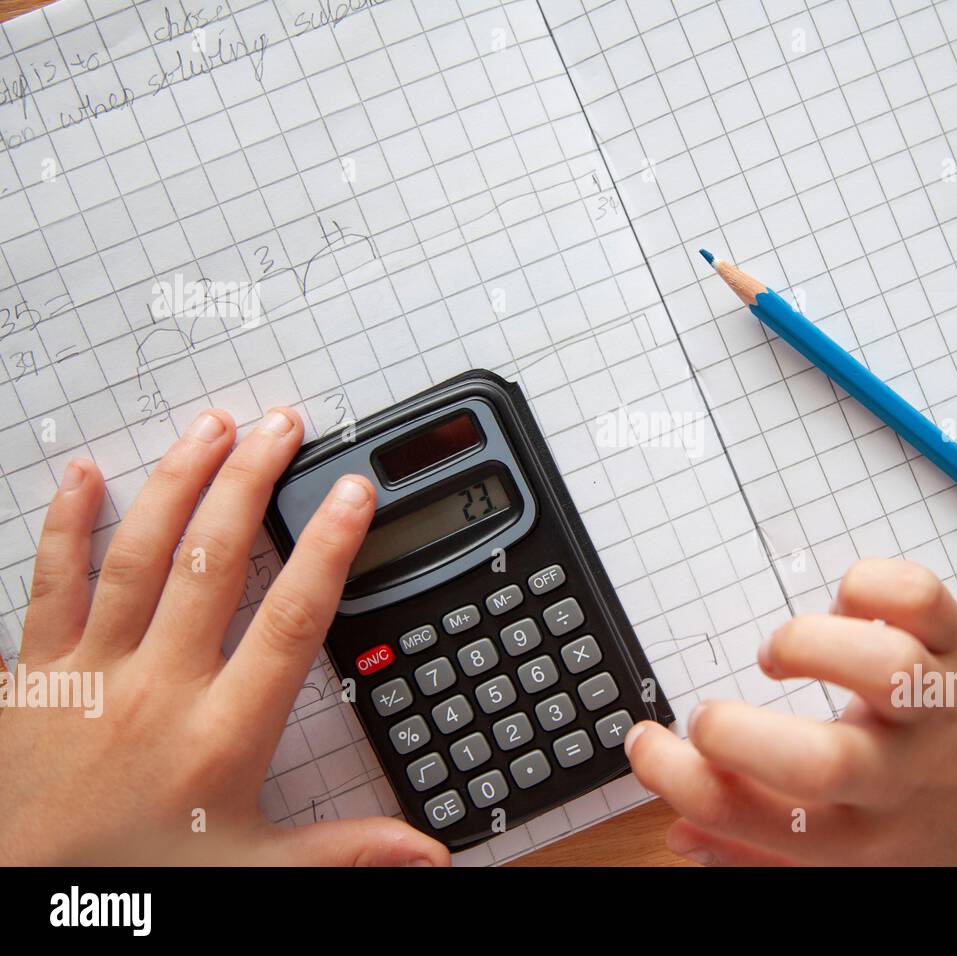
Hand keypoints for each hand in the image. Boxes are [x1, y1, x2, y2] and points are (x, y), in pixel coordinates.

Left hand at [0, 408, 449, 865]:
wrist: (30, 898)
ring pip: (140, 555)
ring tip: (213, 427)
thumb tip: (426, 856)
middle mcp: (160, 688)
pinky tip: (84, 474)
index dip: (327, 549)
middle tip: (283, 426)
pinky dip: (66, 525)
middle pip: (213, 562)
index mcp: (222, 731)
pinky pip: (51, 582)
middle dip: (252, 482)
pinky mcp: (40, 669)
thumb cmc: (143, 875)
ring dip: (179, 482)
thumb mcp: (258, 867)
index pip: (290, 621)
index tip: (351, 494)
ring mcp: (96, 670)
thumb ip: (347, 851)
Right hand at [623, 559, 956, 864]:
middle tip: (708, 715)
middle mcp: (901, 777)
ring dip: (809, 646)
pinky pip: (923, 599)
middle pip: (817, 764)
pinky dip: (872, 583)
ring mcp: (939, 708)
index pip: (755, 821)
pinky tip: (849, 605)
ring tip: (783, 652)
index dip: (680, 783)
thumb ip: (762, 846)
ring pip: (882, 669)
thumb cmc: (946, 821)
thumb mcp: (854, 852)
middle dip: (737, 735)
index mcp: (860, 836)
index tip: (647, 746)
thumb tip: (678, 836)